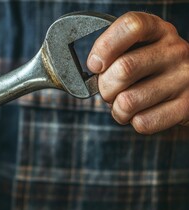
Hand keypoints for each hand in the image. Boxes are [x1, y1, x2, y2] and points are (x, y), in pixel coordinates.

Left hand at [88, 12, 188, 133]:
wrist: (188, 88)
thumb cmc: (150, 68)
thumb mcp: (137, 49)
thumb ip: (114, 53)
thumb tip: (90, 71)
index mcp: (158, 30)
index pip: (131, 26)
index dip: (105, 46)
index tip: (95, 64)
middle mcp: (175, 50)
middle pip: (124, 69)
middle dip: (105, 87)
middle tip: (108, 91)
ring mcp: (184, 78)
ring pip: (128, 101)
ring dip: (117, 109)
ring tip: (123, 104)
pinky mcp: (186, 107)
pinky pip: (143, 122)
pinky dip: (132, 122)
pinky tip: (139, 113)